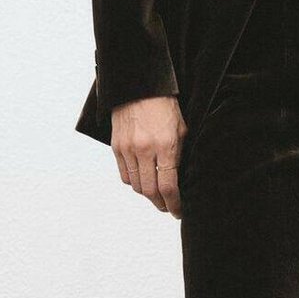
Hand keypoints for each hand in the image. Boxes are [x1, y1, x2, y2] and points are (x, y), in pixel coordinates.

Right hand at [111, 95, 187, 217]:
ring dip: (147, 195)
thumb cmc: (165, 107)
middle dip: (160, 204)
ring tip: (156, 195)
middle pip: (150, 191)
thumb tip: (179, 181)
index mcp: (165, 146)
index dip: (174, 204)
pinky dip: (134, 183)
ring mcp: (128, 149)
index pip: (168, 187)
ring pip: (136, 186)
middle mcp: (145, 150)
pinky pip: (124, 175)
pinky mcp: (117, 146)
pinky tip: (142, 181)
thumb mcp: (181, 130)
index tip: (178, 212)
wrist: (139, 86)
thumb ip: (179, 156)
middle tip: (167, 207)